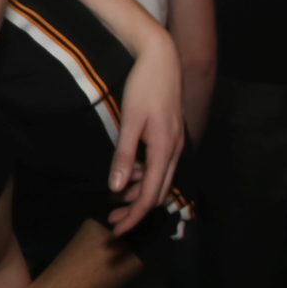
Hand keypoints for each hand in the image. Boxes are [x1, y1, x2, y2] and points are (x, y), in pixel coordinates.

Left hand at [107, 31, 184, 232]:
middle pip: (157, 192)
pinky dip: (143, 176)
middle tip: (111, 220)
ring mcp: (175, 143)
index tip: (117, 229)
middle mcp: (175, 151)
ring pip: (158, 180)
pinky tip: (127, 175)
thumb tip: (116, 188)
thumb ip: (124, 155)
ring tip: (114, 200)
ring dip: (138, 193)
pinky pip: (159, 166)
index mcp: (166, 150)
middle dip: (134, 210)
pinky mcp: (170, 135)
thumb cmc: (144, 87)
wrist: (161, 58)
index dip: (134, 216)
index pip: (150, 196)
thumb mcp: (130, 122)